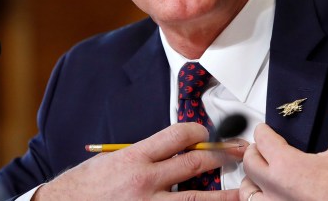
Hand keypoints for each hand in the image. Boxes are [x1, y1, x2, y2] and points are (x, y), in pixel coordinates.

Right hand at [34, 122, 244, 199]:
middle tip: (238, 154)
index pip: (178, 135)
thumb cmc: (86, 185)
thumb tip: (177, 148)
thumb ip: (145, 154)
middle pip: (194, 164)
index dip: (199, 132)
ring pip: (195, 199)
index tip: (206, 134)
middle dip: (220, 157)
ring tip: (241, 193)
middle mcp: (143, 181)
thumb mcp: (112, 160)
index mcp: (134, 157)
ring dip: (222, 195)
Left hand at [240, 112, 327, 200]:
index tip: (264, 130)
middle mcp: (274, 186)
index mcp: (286, 165)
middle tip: (260, 148)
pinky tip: (267, 196)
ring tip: (260, 174)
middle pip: (250, 162)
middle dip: (254, 151)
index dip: (262, 131)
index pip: (263, 140)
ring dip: (251, 178)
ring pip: (247, 189)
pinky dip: (258, 198)